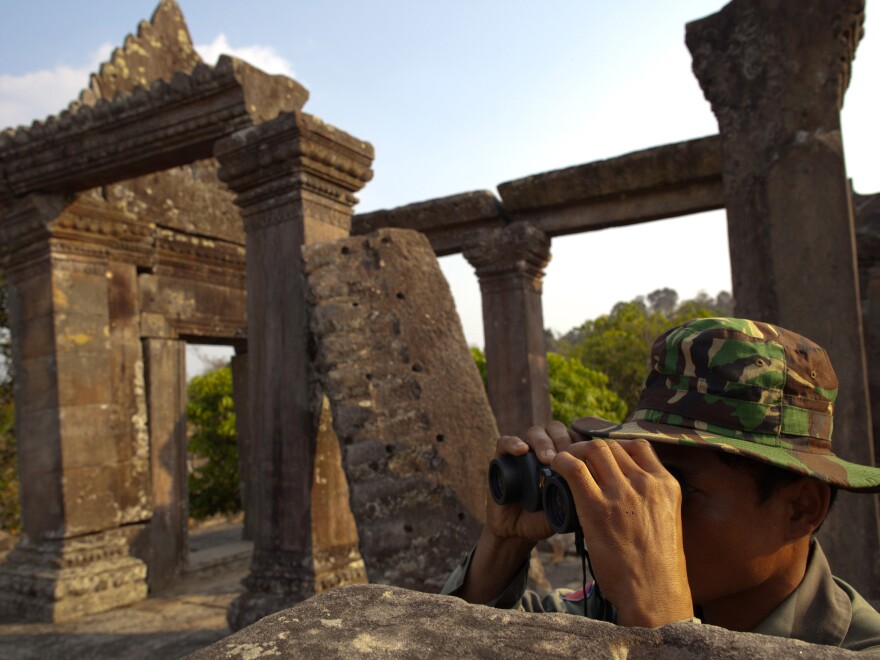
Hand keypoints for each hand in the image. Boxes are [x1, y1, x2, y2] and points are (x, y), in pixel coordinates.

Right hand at [484, 420, 581, 541]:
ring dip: (543, 442)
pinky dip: (513, 443)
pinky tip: (521, 450)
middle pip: (556, 430)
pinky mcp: (501, 460)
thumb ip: (574, 496)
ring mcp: (523, 454)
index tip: (586, 455)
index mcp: (563, 459)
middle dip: (563, 439)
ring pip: (535, 432)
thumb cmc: (543, 520)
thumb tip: (588, 486)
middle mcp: (543, 452)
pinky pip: (504, 442)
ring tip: (547, 459)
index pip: (574, 435)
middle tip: (567, 456)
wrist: (516, 532)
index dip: (580, 440)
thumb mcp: (564, 509)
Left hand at [551, 438, 693, 626]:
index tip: (603, 457)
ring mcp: (622, 493)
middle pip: (612, 445)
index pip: (639, 446)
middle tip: (577, 459)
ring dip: (575, 451)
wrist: (654, 594)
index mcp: (666, 485)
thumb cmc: (658, 567)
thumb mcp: (667, 521)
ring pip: (593, 449)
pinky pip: (573, 468)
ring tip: (564, 463)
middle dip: (591, 448)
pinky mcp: (597, 507)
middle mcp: (646, 483)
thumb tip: (631, 492)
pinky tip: (554, 466)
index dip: (616, 447)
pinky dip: (561, 461)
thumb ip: (652, 500)